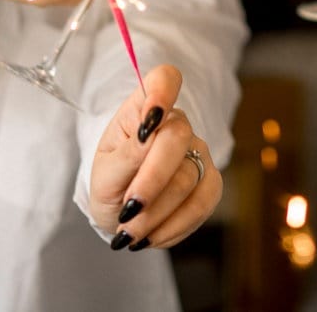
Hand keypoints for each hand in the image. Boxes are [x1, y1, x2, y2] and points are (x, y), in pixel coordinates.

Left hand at [90, 65, 221, 250]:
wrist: (123, 212)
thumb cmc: (111, 182)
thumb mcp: (104, 171)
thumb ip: (126, 154)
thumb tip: (149, 134)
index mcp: (145, 110)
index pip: (165, 80)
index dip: (163, 91)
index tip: (150, 119)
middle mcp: (178, 126)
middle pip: (177, 138)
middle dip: (151, 180)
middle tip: (127, 211)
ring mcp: (199, 153)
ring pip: (188, 178)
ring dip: (156, 213)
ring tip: (130, 233)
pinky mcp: (211, 183)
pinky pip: (202, 204)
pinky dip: (174, 226)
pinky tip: (152, 236)